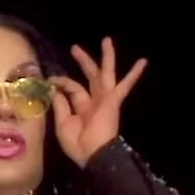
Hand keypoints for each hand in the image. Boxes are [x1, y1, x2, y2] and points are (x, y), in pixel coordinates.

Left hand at [50, 38, 146, 167]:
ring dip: (107, 57)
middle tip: (74, 48)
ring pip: (106, 74)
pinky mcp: (113, 100)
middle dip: (83, 62)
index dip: (61, 82)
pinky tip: (144, 61)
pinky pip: (125, 85)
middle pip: (89, 77)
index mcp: (81, 108)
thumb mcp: (62, 124)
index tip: (51, 80)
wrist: (93, 154)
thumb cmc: (77, 143)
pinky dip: (134, 74)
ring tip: (107, 40)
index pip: (72, 88)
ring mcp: (105, 100)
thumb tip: (55, 89)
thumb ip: (61, 105)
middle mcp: (94, 101)